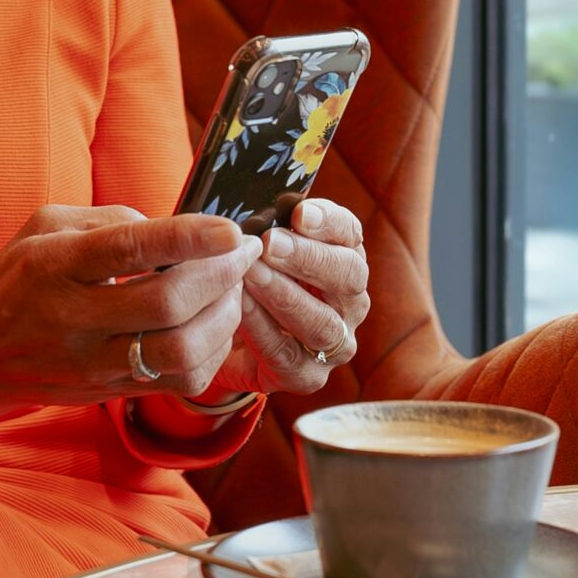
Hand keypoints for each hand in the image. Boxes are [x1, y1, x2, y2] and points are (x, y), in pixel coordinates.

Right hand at [0, 205, 262, 427]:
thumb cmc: (18, 279)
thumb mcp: (44, 227)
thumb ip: (108, 219)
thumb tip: (172, 229)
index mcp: (54, 266)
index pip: (128, 250)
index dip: (188, 238)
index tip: (231, 229)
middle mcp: (73, 318)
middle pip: (167, 305)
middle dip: (222, 275)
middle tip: (244, 252)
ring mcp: (93, 363)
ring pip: (180, 352)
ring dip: (224, 317)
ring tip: (234, 288)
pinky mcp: (112, 392)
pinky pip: (179, 380)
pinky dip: (213, 350)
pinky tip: (216, 323)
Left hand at [220, 197, 369, 396]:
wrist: (227, 342)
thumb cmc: (250, 281)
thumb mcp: (258, 249)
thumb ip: (267, 226)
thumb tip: (259, 201)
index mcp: (344, 259)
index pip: (350, 234)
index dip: (328, 221)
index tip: (298, 211)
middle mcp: (350, 302)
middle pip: (349, 276)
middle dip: (309, 258)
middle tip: (271, 242)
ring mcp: (335, 343)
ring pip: (323, 322)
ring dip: (286, 295)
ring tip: (252, 274)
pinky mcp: (308, 376)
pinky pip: (289, 356)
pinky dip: (264, 330)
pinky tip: (242, 308)